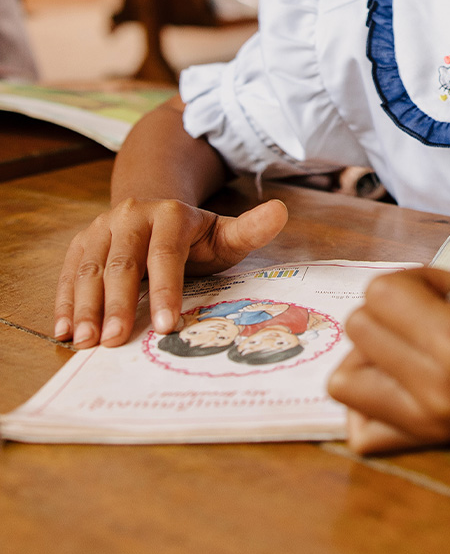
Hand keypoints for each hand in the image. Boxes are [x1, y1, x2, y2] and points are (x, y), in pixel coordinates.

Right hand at [54, 197, 287, 348]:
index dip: (166, 290)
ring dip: (85, 307)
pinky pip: (68, 273)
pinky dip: (64, 302)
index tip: (167, 326)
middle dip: (119, 305)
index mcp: (170, 215)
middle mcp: (131, 217)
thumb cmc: (197, 236)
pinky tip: (64, 330)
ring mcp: (101, 229)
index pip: (166, 255)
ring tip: (86, 342)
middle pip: (122, 264)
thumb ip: (251, 230)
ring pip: (89, 270)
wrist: (156, 212)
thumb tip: (282, 212)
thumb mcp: (226, 233)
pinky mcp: (81, 243)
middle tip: (115, 341)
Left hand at [328, 164, 449, 453]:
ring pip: (347, 376)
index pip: (380, 294)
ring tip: (428, 343)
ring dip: (378, 351)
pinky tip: (409, 376)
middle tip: (446, 314)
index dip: (417, 280)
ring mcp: (432, 425)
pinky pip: (359, 428)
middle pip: (360, 329)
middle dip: (396, 311)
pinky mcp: (425, 442)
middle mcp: (443, 395)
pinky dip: (373, 398)